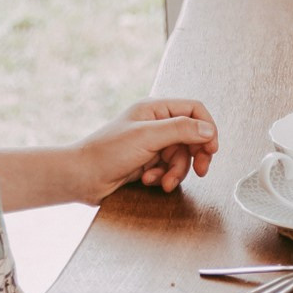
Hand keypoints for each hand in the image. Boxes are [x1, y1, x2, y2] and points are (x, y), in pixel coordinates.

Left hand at [65, 99, 217, 200]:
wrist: (81, 177)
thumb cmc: (106, 153)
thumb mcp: (147, 137)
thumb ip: (181, 130)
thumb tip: (209, 130)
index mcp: (155, 109)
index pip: (194, 111)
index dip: (207, 128)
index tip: (211, 148)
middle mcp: (155, 124)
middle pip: (192, 136)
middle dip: (195, 156)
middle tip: (200, 171)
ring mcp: (152, 144)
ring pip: (182, 157)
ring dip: (176, 172)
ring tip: (162, 182)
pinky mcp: (148, 162)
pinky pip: (169, 169)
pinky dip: (163, 177)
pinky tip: (149, 181)